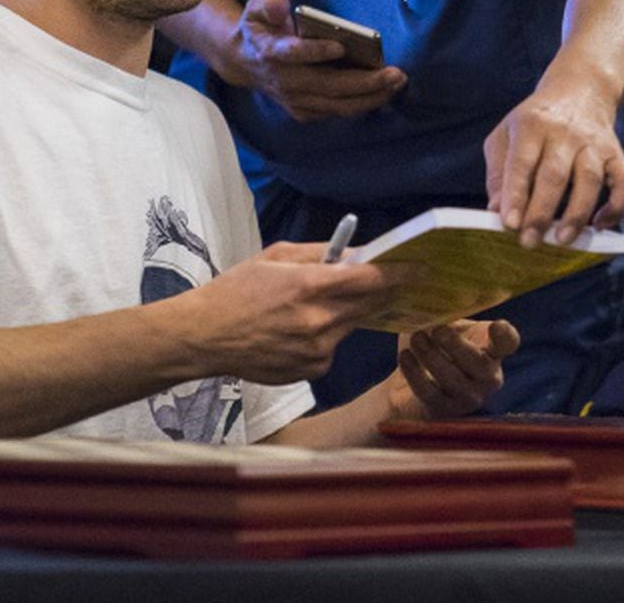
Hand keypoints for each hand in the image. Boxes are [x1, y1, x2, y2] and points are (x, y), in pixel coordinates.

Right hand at [183, 241, 403, 384]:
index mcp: (309, 285)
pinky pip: (333, 348)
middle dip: (378, 291)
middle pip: (368, 303)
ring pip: (350, 325)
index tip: (419, 268)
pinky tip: (296, 331)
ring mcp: (317, 349)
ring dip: (344, 313)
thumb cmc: (236, 290)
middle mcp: (318, 320)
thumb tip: (356, 253)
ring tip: (309, 307)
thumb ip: (319, 253)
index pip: (370, 279)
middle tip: (388, 281)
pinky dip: (326, 337)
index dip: (398, 273)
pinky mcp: (312, 369)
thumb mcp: (275, 257)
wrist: (204, 337)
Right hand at [220, 0, 405, 122]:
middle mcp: (284, 80)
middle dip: (364, 82)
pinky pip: (336, 112)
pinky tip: (384, 93)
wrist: (245, 62)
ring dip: (370, 97)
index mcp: (271, 52)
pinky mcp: (303, 111)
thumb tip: (282, 5)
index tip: (341, 46)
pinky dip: (362, 105)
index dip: (316, 52)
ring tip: (397, 83)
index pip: (293, 54)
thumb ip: (268, 5)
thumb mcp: (256, 7)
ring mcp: (294, 99)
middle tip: (395, 74)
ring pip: (336, 104)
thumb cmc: (261, 29)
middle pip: (327, 86)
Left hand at [386, 319, 519, 420]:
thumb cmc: (435, 346)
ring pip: (453, 380)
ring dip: (432, 356)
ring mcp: (468, 397)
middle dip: (456, 345)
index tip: (496, 327)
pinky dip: (415, 373)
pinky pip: (430, 393)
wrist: (411, 383)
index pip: (508, 343)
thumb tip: (439, 297)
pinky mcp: (445, 411)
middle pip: (480, 365)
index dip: (505, 336)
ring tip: (416, 338)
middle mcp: (488, 377)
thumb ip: (448, 313)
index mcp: (493, 350)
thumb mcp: (446, 326)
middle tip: (436, 329)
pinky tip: (405, 356)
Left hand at [484, 76, 623, 246]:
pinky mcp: (616, 154)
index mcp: (532, 126)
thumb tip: (496, 211)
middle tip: (530, 242)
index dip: (515, 194)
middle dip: (542, 212)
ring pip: (589, 180)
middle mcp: (565, 133)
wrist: (580, 90)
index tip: (509, 224)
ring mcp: (594, 143)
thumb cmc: (535, 122)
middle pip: (555, 175)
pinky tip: (601, 224)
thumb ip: (498, 173)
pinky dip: (618, 206)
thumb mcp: (506, 135)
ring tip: (562, 240)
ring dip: (576, 214)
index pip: (522, 162)